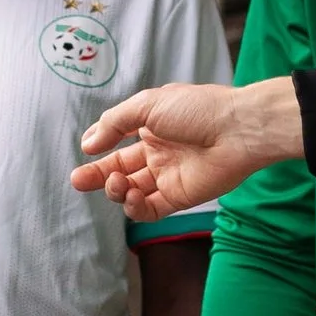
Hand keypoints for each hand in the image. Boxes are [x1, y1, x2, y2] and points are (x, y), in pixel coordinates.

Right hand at [69, 77, 302, 218]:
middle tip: (78, 180)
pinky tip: (132, 196)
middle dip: (96, 176)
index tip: (87, 149)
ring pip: (130, 192)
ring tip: (116, 183)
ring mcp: (168, 177)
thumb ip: (114, 123)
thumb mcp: (148, 105)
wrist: (238, 130)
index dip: (99, 148)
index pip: (117, 142)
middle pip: (119, 170)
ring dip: (115, 190)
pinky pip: (149, 209)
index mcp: (151, 127)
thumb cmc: (198, 110)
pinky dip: (134, 207)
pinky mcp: (179, 198)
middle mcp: (158, 153)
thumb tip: (88, 143)